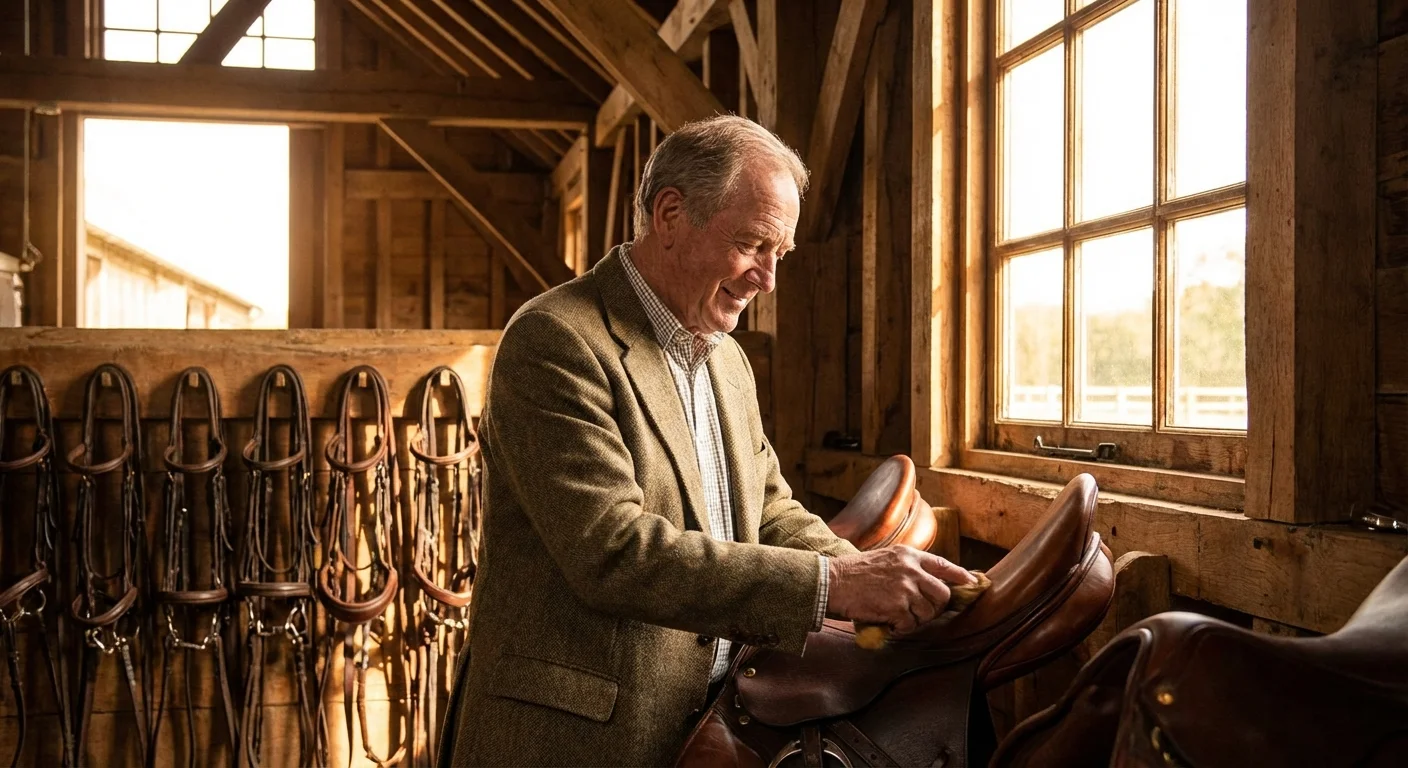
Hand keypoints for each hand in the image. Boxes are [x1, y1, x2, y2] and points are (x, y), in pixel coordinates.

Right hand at [826, 546, 976, 634]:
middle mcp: (911, 569)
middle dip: (935, 607)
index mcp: (908, 555)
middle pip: (942, 594)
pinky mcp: (897, 606)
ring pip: (928, 612)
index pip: (944, 565)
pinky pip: (911, 624)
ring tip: (898, 615)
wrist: (832, 582)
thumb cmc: (854, 573)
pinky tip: (888, 621)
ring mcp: (905, 587)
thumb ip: (908, 567)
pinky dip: (901, 627)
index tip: (973, 583)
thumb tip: (930, 582)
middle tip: (920, 612)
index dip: (961, 576)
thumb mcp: (885, 559)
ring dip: (915, 619)